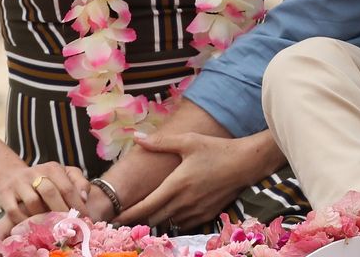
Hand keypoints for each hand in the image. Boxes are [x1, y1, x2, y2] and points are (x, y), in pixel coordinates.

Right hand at [0, 161, 89, 224]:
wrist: (10, 176)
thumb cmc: (43, 179)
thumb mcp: (62, 175)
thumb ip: (78, 182)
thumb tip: (84, 198)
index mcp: (52, 168)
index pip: (67, 187)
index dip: (77, 204)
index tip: (84, 218)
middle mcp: (35, 173)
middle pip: (50, 193)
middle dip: (61, 211)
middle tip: (69, 225)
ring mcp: (19, 183)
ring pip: (32, 203)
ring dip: (43, 217)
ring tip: (52, 227)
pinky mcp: (5, 194)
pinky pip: (15, 211)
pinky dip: (24, 221)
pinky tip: (32, 226)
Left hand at [115, 132, 269, 229]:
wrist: (246, 163)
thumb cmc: (216, 149)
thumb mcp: (188, 141)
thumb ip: (160, 142)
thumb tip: (137, 137)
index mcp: (176, 185)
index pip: (145, 207)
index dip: (127, 215)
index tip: (114, 218)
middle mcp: (184, 202)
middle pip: (153, 219)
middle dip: (139, 218)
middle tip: (126, 215)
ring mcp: (196, 211)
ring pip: (168, 222)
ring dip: (157, 219)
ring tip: (147, 212)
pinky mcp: (206, 215)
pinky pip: (183, 223)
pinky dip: (174, 219)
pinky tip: (172, 210)